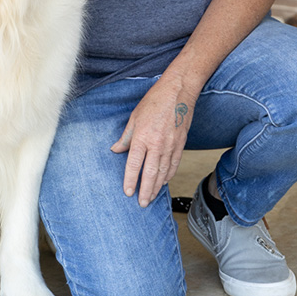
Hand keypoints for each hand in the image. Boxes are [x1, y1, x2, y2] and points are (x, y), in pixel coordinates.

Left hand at [110, 73, 196, 207]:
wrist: (178, 91)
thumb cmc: (154, 101)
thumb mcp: (134, 117)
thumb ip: (125, 137)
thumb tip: (115, 150)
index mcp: (142, 136)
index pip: (134, 164)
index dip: (130, 180)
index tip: (127, 192)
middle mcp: (157, 143)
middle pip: (150, 173)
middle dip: (145, 190)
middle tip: (141, 203)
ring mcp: (171, 145)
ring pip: (163, 172)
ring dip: (157, 187)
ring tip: (151, 198)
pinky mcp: (181, 144)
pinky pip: (173, 165)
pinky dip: (168, 176)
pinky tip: (163, 183)